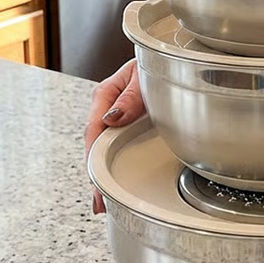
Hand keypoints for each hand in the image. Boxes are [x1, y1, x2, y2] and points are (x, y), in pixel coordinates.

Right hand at [84, 58, 147, 213]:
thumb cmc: (154, 62)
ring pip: (105, 150)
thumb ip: (131, 96)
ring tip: (104, 203)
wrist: (170, 59)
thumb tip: (112, 118)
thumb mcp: (143, 74)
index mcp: (106, 94)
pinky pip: (118, 148)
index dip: (93, 159)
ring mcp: (118, 120)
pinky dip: (114, 167)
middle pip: (96, 146)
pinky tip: (115, 183)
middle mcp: (108, 109)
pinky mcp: (128, 127)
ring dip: (103, 175)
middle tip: (99, 204)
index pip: (94, 130)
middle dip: (96, 176)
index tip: (97, 182)